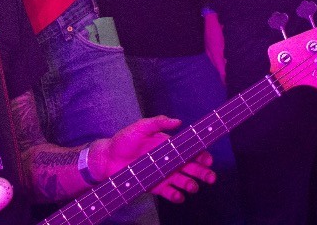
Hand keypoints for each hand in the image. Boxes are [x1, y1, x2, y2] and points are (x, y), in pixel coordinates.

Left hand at [95, 116, 215, 202]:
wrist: (107, 159)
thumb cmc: (123, 141)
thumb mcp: (139, 127)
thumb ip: (157, 122)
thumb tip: (178, 120)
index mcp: (168, 146)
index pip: (190, 151)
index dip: (201, 155)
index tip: (207, 159)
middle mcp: (169, 161)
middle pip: (192, 168)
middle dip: (203, 172)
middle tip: (209, 176)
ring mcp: (164, 175)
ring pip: (185, 182)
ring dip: (192, 185)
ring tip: (191, 185)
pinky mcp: (156, 187)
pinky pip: (171, 193)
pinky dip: (177, 196)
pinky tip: (178, 194)